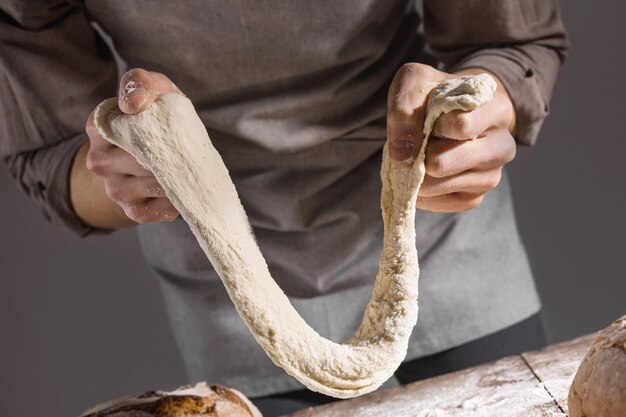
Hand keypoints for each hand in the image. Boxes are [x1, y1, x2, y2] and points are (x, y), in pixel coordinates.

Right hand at [73, 69, 182, 227]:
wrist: (156, 151)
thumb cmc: (156, 115)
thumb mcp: (151, 89)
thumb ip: (142, 83)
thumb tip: (135, 104)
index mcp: (98, 127)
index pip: (126, 128)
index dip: (155, 127)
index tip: (172, 125)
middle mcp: (99, 161)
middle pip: (145, 160)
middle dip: (172, 154)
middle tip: (190, 148)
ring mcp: (114, 190)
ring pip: (156, 184)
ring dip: (178, 177)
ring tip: (190, 166)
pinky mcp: (133, 211)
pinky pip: (161, 208)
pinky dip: (179, 198)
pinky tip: (184, 188)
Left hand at [387, 63, 516, 211]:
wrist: (448, 114)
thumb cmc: (434, 96)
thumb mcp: (416, 83)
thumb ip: (404, 108)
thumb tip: (401, 155)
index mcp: (495, 109)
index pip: (461, 125)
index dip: (431, 125)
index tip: (426, 119)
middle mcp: (502, 145)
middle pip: (446, 162)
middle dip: (418, 155)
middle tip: (416, 144)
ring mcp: (491, 175)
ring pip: (442, 185)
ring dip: (417, 174)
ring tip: (418, 158)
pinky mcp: (474, 197)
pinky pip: (441, 202)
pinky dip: (421, 193)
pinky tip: (419, 177)